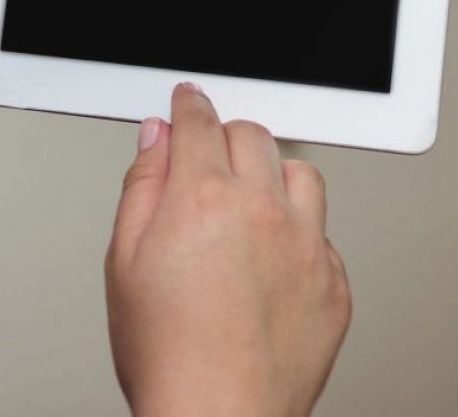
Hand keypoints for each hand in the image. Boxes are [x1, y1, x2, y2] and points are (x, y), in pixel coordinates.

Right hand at [106, 84, 351, 416]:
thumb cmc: (167, 355)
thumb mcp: (122, 261)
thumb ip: (142, 187)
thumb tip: (157, 140)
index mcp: (203, 198)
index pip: (200, 122)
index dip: (189, 105)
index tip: (187, 102)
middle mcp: (264, 212)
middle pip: (254, 136)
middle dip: (227, 137)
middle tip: (208, 160)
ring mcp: (308, 248)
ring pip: (302, 174)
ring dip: (274, 176)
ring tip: (250, 205)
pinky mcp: (334, 285)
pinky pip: (324, 234)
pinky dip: (300, 234)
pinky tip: (272, 262)